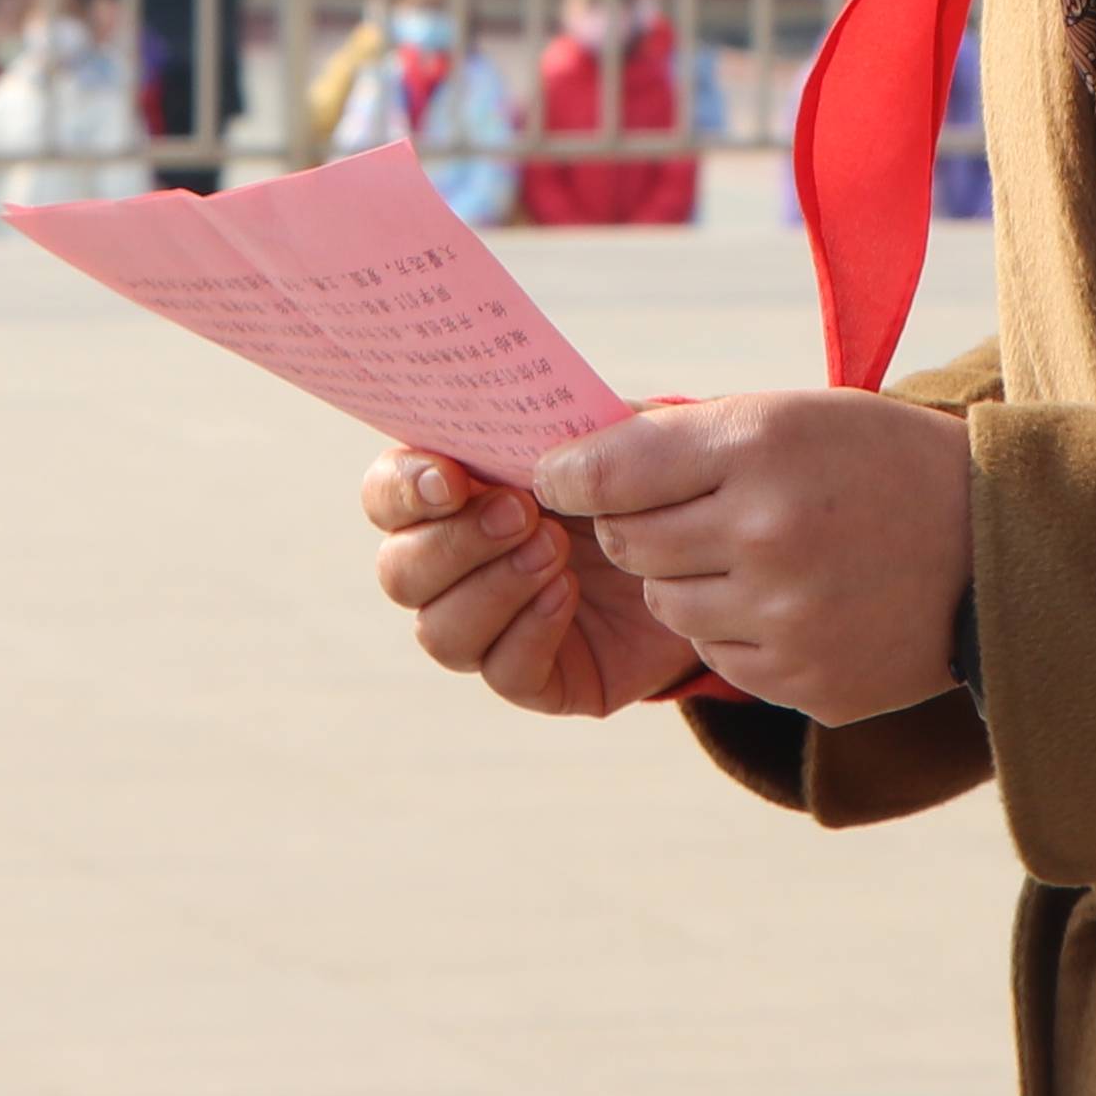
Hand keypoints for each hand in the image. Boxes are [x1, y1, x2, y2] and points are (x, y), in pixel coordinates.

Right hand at [360, 449, 692, 719]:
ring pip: (440, 631)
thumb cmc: (641, 478)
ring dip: (492, 589)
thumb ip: (554, 422)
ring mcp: (489, 629)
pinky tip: (567, 596)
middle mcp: (454, 569)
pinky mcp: (535, 678)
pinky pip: (504, 673)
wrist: (709, 551)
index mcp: (454, 497)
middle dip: (455, 543)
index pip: (387, 496)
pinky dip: (529, 632)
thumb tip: (511, 416)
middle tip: (521, 513)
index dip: (403, 490)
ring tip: (555, 552)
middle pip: (400, 572)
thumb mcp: (605, 434)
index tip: (451, 480)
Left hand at [535, 389, 976, 724]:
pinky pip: (719, 656)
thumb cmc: (879, 461)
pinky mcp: (806, 682)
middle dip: (639, 527)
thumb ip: (682, 434)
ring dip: (688, 580)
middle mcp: (768, 537)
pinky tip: (792, 599)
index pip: (611, 473)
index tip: (555, 479)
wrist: (997, 544)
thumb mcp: (790, 414)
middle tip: (686, 511)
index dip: (570, 477)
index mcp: (761, 449)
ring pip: (668, 607)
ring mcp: (788, 620)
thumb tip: (568, 461)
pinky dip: (736, 629)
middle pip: (630, 545)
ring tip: (754, 553)